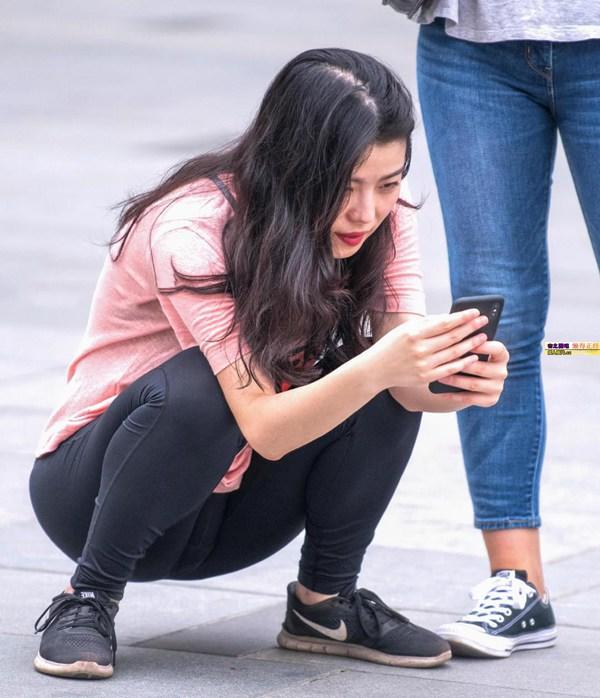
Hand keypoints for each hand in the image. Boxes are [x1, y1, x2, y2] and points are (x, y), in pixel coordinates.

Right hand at [370, 309, 491, 389]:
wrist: (375, 369)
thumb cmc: (391, 345)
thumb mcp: (405, 329)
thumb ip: (427, 323)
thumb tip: (451, 318)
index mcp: (413, 333)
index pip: (444, 323)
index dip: (462, 317)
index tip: (475, 311)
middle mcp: (419, 349)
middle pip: (452, 336)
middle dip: (471, 327)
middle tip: (484, 321)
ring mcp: (423, 364)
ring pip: (454, 353)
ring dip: (471, 344)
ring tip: (483, 336)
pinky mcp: (425, 377)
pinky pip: (450, 369)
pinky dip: (463, 362)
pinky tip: (473, 356)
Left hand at [434, 340, 509, 407]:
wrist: (466, 381)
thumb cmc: (466, 357)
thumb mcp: (470, 350)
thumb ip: (467, 345)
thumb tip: (455, 338)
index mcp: (501, 355)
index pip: (497, 349)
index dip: (484, 346)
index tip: (469, 342)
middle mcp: (502, 372)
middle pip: (482, 368)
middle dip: (462, 365)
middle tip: (445, 361)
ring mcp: (498, 387)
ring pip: (474, 384)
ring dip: (456, 381)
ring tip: (440, 377)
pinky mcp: (491, 400)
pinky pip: (471, 399)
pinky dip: (455, 396)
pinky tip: (441, 393)